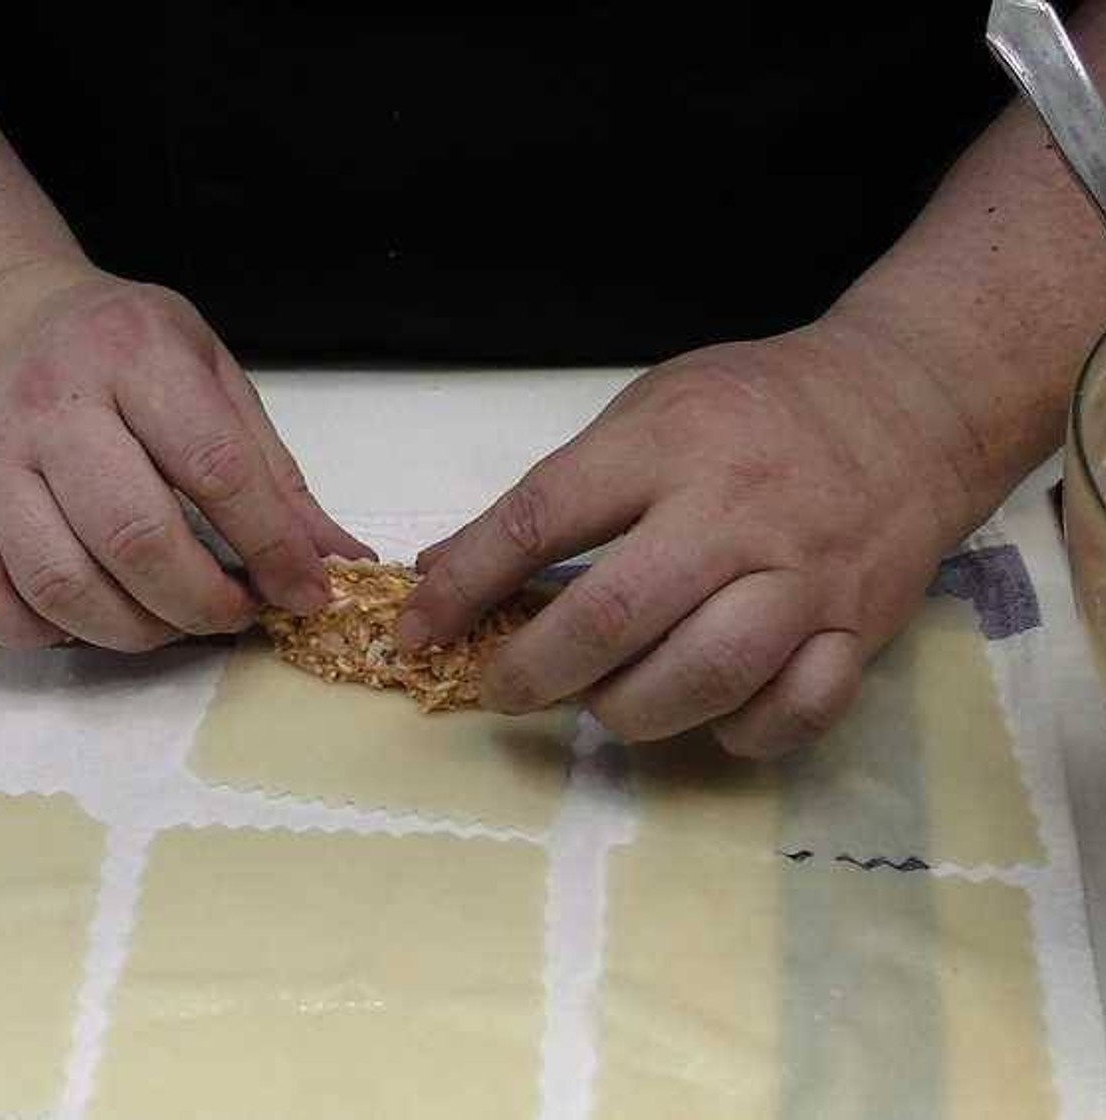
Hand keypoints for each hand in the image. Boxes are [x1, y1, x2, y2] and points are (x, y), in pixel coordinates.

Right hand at [0, 259, 370, 650]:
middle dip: (202, 602)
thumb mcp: (211, 374)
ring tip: (172, 621)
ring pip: (59, 581)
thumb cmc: (120, 348)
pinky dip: (37, 630)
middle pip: (134, 536)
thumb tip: (339, 559)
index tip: (307, 591)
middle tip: (236, 613)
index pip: (215, 469)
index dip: (272, 546)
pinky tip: (86, 619)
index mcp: (135, 357)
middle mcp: (53, 405)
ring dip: (132, 629)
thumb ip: (273, 471)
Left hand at [400, 315, 990, 756]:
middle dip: (533, 672)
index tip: (416, 630)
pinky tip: (708, 715)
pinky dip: (741, 732)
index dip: (463, 585)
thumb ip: (552, 490)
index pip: (539, 519)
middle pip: (614, 616)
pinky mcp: (862, 626)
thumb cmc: (755, 407)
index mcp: (669, 446)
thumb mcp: (644, 413)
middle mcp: (734, 514)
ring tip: (599, 702)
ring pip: (704, 676)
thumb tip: (446, 565)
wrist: (910, 404)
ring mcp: (805, 577)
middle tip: (500, 689)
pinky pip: (795, 710)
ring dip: (628, 711)